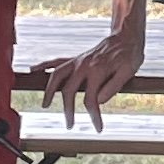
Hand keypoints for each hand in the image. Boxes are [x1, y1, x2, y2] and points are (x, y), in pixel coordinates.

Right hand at [46, 13, 146, 128]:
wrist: (126, 36)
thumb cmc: (130, 54)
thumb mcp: (128, 71)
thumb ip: (113, 86)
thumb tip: (99, 101)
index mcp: (97, 70)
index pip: (91, 99)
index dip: (94, 116)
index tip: (98, 128)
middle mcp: (84, 65)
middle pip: (69, 90)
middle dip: (68, 109)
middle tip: (70, 125)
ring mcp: (78, 61)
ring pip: (57, 75)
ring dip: (49, 90)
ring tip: (46, 104)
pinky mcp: (76, 58)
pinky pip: (57, 62)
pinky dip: (44, 66)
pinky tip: (34, 71)